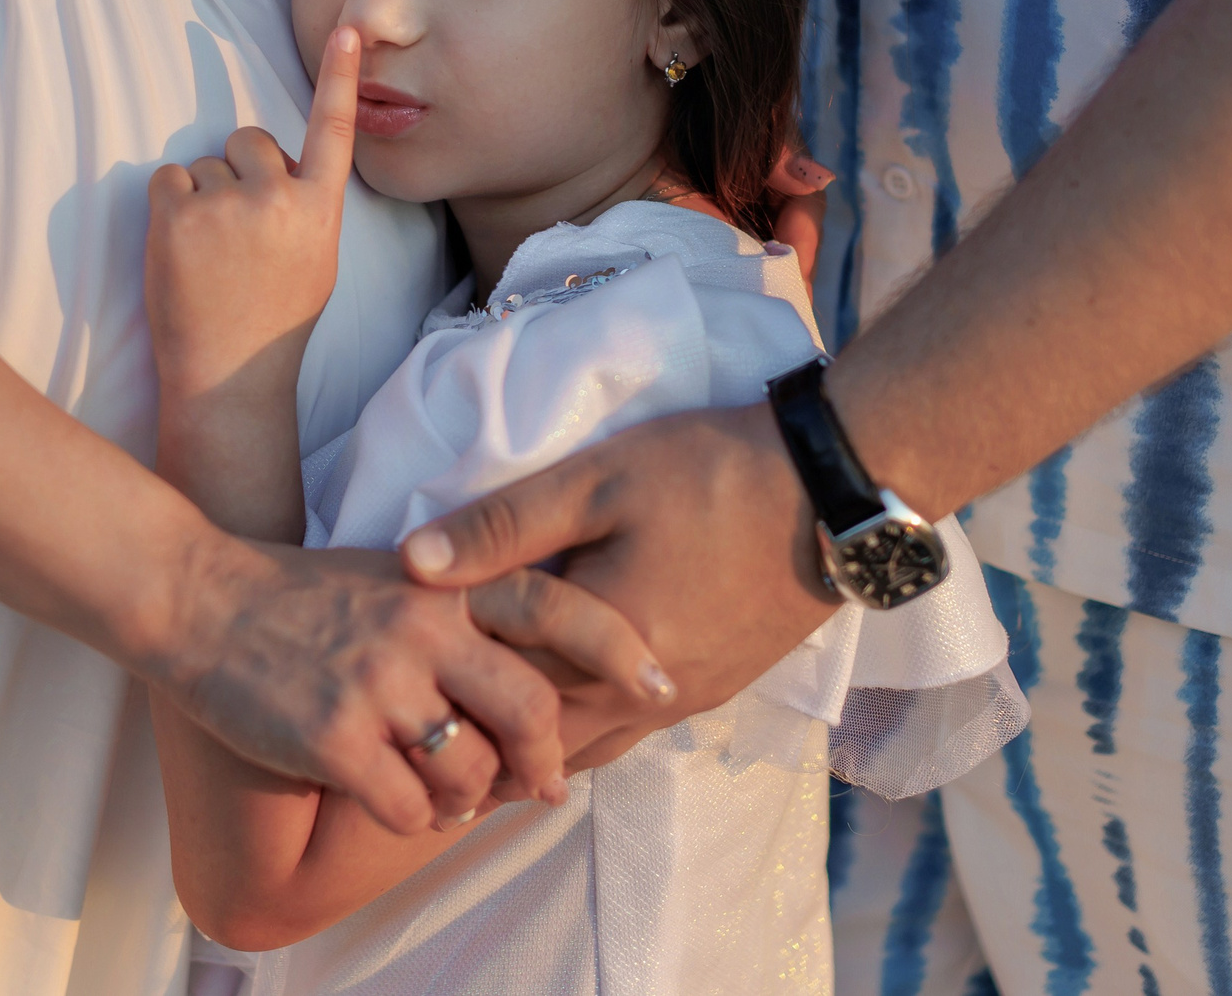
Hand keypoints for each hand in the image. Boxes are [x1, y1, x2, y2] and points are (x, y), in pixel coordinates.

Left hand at [145, 26, 359, 435]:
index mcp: (320, 209)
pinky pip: (168, 179)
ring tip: (209, 254)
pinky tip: (181, 249)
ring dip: (200, 197)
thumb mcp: (316, 257)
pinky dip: (168, 206)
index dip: (340, 75)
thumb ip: (305, 205)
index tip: (348, 28)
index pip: (333, 128)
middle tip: (235, 231)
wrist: (230, 375)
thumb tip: (275, 164)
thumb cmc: (273, 318)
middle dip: (236, 171)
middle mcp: (279, 198)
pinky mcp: (179, 216)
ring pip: (204, 164)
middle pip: (248, 140)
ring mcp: (228, 205)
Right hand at [153, 536, 590, 831]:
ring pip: (472, 770)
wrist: (200, 601)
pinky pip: (410, 806)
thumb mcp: (396, 579)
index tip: (659, 683)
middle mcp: (421, 629)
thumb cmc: (304, 598)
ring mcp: (378, 685)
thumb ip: (461, 615)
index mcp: (444, 585)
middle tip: (544, 787)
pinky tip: (391, 794)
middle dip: (546, 763)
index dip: (616, 646)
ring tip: (443, 789)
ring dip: (467, 796)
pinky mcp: (335, 736)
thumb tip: (529, 689)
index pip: (553, 605)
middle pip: (530, 709)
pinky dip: (412, 814)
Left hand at [398, 402, 840, 775]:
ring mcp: (684, 697)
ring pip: (591, 750)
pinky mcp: (716, 687)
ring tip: (484, 754)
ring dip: (537, 757)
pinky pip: (633, 733)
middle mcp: (641, 693)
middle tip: (425, 754)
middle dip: (485, 749)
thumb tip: (409, 562)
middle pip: (543, 745)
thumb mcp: (597, 481)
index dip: (449, 701)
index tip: (398, 711)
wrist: (833, 489)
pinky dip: (588, 736)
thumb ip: (503, 525)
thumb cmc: (709, 474)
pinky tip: (567, 719)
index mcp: (600, 646)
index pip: (502, 696)